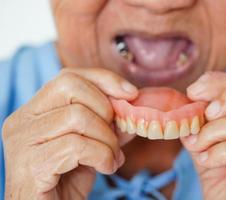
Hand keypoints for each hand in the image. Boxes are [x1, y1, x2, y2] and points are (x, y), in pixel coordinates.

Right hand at [2, 68, 137, 199]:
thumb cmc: (68, 179)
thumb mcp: (92, 144)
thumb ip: (109, 124)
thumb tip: (133, 106)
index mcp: (35, 111)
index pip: (69, 76)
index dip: (103, 79)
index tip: (131, 93)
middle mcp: (22, 120)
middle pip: (70, 87)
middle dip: (105, 109)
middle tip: (114, 136)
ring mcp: (22, 141)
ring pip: (77, 116)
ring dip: (106, 139)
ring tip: (111, 158)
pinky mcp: (30, 164)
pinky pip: (77, 146)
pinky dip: (102, 156)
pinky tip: (105, 168)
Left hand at [182, 72, 225, 199]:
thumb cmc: (224, 183)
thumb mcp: (208, 147)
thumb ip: (200, 126)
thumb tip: (187, 107)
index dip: (224, 82)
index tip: (194, 91)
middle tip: (205, 113)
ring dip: (217, 131)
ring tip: (198, 145)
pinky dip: (225, 152)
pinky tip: (207, 160)